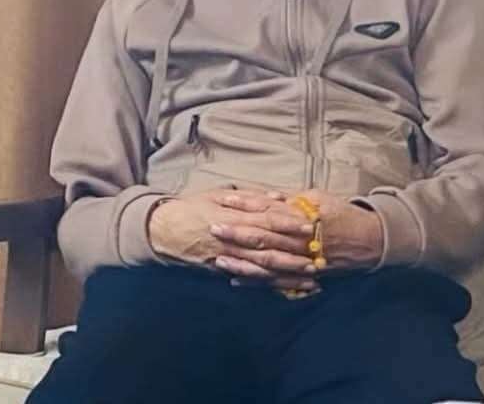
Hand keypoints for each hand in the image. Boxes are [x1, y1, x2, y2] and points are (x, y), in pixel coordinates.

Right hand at [148, 188, 320, 291]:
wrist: (164, 230)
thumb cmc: (193, 207)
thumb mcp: (219, 194)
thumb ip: (249, 197)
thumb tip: (277, 197)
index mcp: (234, 217)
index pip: (267, 220)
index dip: (289, 223)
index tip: (310, 225)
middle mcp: (233, 240)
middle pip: (269, 247)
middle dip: (295, 253)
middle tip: (319, 257)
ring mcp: (229, 258)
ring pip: (263, 268)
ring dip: (288, 273)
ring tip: (311, 277)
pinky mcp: (224, 271)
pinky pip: (250, 280)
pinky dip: (270, 285)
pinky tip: (287, 288)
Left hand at [210, 188, 382, 281]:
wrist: (369, 240)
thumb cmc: (342, 215)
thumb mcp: (319, 198)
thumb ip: (292, 199)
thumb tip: (268, 195)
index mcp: (301, 217)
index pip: (267, 209)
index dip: (245, 205)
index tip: (224, 201)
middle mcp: (298, 239)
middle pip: (263, 236)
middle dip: (236, 233)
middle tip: (212, 228)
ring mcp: (300, 260)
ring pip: (266, 262)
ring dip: (241, 260)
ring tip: (219, 258)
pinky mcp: (303, 276)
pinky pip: (276, 281)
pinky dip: (256, 281)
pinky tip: (237, 279)